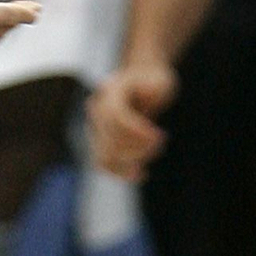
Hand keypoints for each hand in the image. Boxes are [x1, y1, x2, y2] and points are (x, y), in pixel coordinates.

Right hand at [87, 58, 178, 183]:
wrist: (140, 83)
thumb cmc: (153, 82)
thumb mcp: (161, 81)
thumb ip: (156, 89)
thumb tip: (149, 97)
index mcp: (111, 91)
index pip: (116, 117)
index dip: (136, 132)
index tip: (159, 136)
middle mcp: (97, 109)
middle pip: (111, 140)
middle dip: (138, 148)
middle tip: (160, 142)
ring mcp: (94, 127)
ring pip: (104, 156)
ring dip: (130, 163)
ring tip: (152, 156)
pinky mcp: (98, 143)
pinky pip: (103, 164)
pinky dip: (121, 173)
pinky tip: (141, 174)